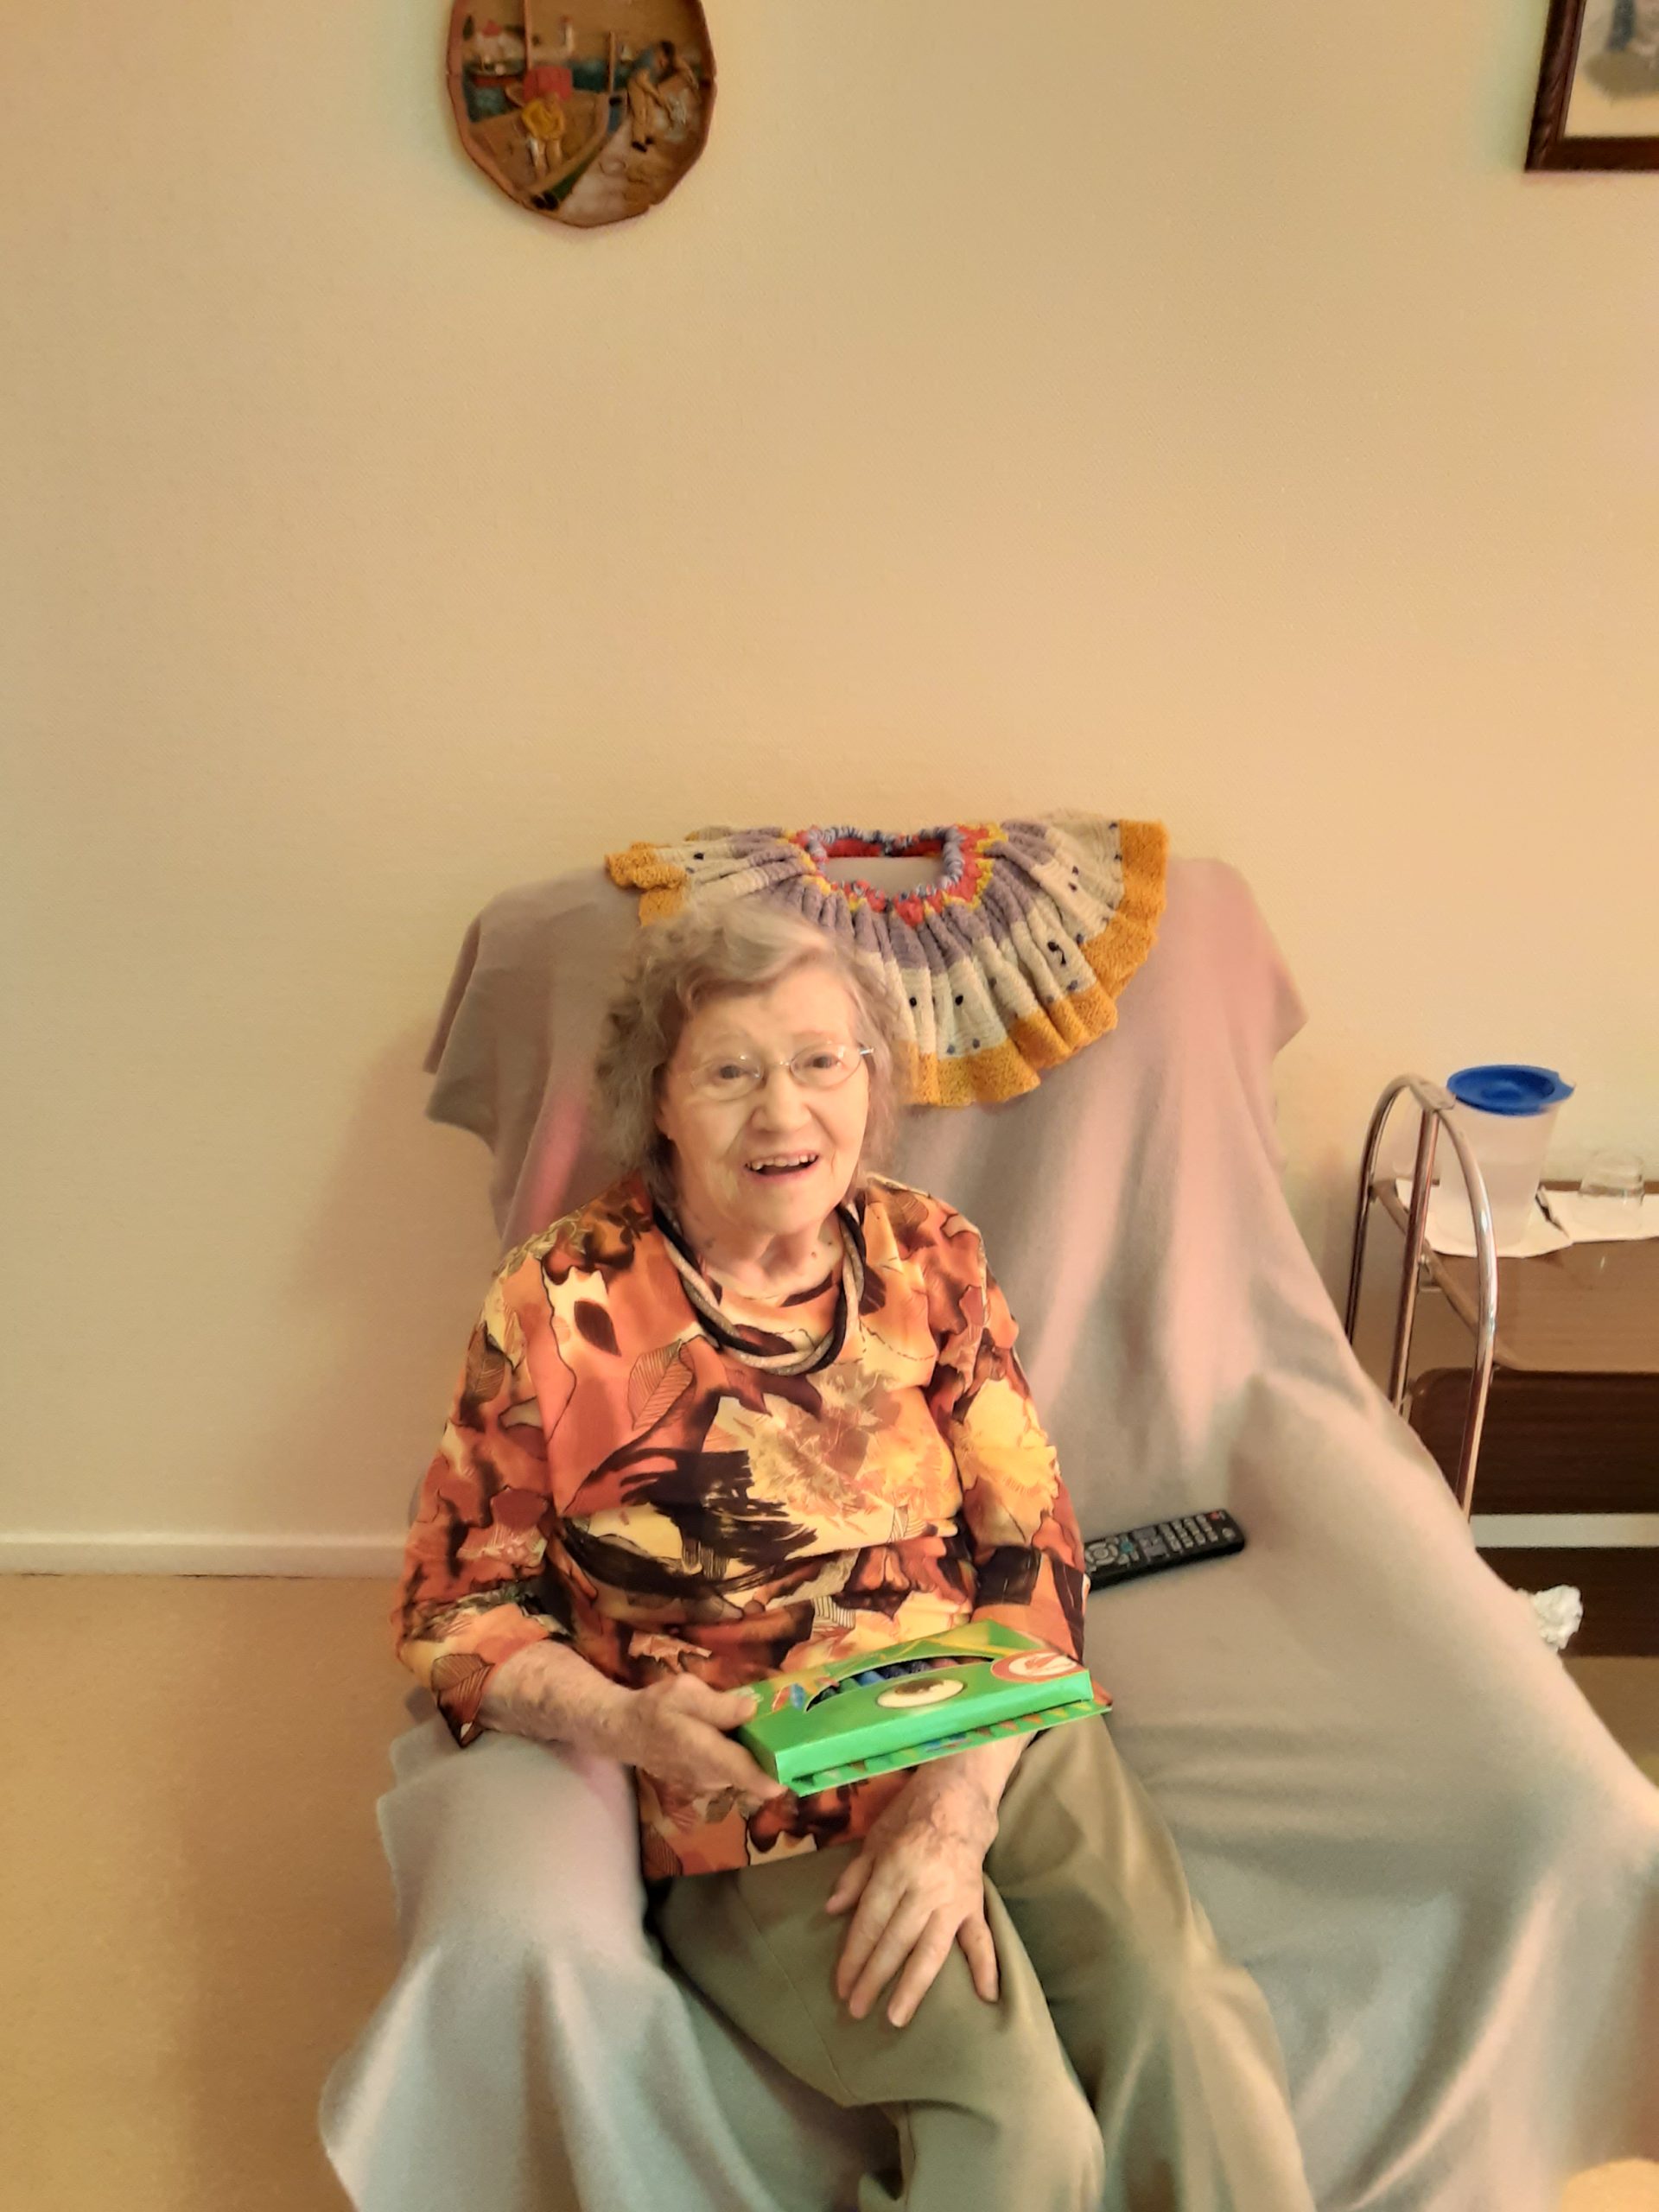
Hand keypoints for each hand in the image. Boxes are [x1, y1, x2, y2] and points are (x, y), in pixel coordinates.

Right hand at [616, 1674, 790, 1807]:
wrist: (625, 1731)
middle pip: (756, 1774)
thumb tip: (751, 1709)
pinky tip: (745, 1735)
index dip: (782, 1774)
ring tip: (774, 1728)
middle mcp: (713, 1777)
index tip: (805, 1763)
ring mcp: (709, 1783)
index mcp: (709, 1754)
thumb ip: (718, 1704)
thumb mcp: (684, 1692)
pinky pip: (734, 1771)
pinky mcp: (705, 1781)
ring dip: (760, 1755)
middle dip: (775, 1755)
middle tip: (794, 1729)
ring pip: (746, 1772)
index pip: (752, 1776)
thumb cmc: (655, 1708)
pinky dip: (744, 1757)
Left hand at [824, 1768, 1000, 2027]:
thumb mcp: (874, 1837)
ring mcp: (952, 1899)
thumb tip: (832, 1910)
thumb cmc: (911, 1814)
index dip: (853, 1956)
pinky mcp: (975, 1903)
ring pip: (931, 1949)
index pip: (869, 1922)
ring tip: (898, 2017)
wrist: (960, 1796)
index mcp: (894, 1870)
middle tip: (857, 2009)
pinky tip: (986, 1997)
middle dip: (874, 1977)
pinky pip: (981, 1938)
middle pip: (894, 1941)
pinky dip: (986, 1967)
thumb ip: (855, 1875)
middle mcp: (922, 1888)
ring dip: (913, 1985)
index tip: (842, 1986)